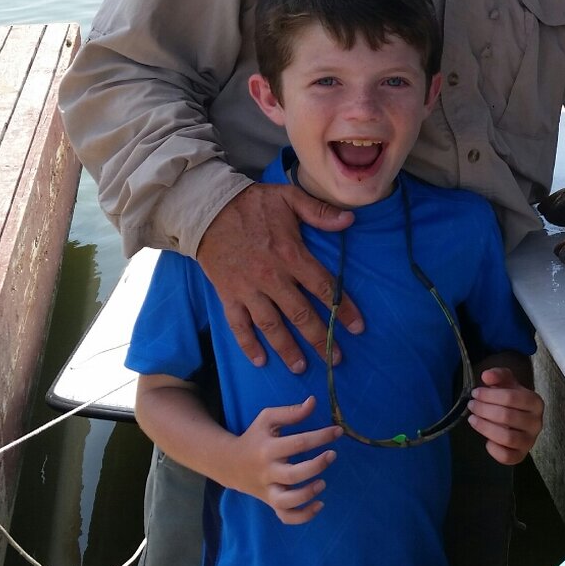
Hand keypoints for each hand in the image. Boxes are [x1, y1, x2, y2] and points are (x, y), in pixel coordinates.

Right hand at [197, 183, 358, 371]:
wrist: (207, 209)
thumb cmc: (252, 203)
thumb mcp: (289, 198)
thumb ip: (319, 212)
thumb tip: (350, 220)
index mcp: (291, 254)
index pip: (323, 287)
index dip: (343, 308)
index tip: (357, 328)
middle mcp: (271, 277)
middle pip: (300, 314)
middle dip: (319, 338)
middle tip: (335, 358)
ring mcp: (248, 289)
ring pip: (271, 326)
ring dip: (287, 349)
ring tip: (302, 367)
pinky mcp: (228, 294)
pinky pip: (238, 325)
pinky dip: (247, 345)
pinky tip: (259, 361)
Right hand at [225, 396, 342, 524]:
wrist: (229, 464)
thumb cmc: (254, 437)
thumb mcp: (267, 419)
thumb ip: (290, 412)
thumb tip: (313, 402)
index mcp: (268, 449)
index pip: (298, 443)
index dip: (321, 437)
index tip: (338, 431)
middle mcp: (268, 472)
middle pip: (293, 475)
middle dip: (316, 465)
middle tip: (332, 455)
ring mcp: (268, 490)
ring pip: (287, 501)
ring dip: (307, 494)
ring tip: (322, 483)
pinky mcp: (271, 502)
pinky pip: (285, 516)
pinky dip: (303, 516)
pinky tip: (319, 504)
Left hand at [468, 367, 543, 465]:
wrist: (520, 416)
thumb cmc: (512, 398)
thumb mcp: (506, 381)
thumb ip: (497, 375)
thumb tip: (486, 376)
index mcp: (535, 402)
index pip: (511, 397)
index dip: (489, 395)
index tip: (475, 393)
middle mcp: (537, 422)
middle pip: (507, 416)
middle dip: (484, 410)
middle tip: (471, 405)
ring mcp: (530, 441)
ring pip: (507, 438)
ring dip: (485, 428)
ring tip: (472, 419)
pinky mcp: (521, 455)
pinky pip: (507, 457)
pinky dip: (493, 449)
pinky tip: (486, 440)